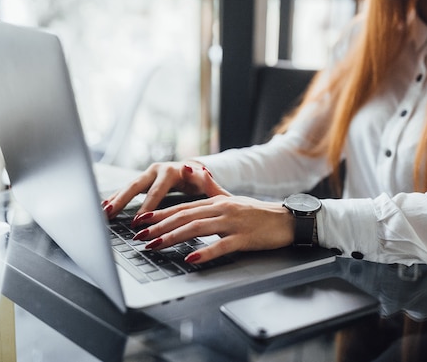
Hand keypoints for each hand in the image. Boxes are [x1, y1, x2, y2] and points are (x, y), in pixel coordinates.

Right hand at [102, 161, 225, 217]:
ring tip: (102, 212)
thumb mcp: (203, 181)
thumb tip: (202, 172)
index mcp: (170, 172)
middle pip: (136, 186)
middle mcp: (156, 170)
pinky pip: (126, 189)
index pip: (157, 191)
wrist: (192, 169)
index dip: (147, 206)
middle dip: (122, 200)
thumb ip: (202, 179)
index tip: (139, 220)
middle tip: (110, 212)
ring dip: (114, 199)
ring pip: (128, 187)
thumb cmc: (199, 180)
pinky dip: (116, 197)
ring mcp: (147, 174)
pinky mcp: (142, 180)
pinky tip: (105, 206)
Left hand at [131, 195, 295, 263]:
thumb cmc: (257, 212)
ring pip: (197, 229)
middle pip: (184, 217)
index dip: (160, 213)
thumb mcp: (231, 197)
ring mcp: (232, 223)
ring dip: (173, 238)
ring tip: (156, 246)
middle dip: (159, 227)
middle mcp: (221, 209)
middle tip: (140, 237)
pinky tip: (190, 259)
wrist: (285, 220)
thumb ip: (210, 186)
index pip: (182, 207)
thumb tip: (195, 168)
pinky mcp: (243, 238)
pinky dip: (204, 253)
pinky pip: (221, 246)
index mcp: (216, 202)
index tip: (141, 221)